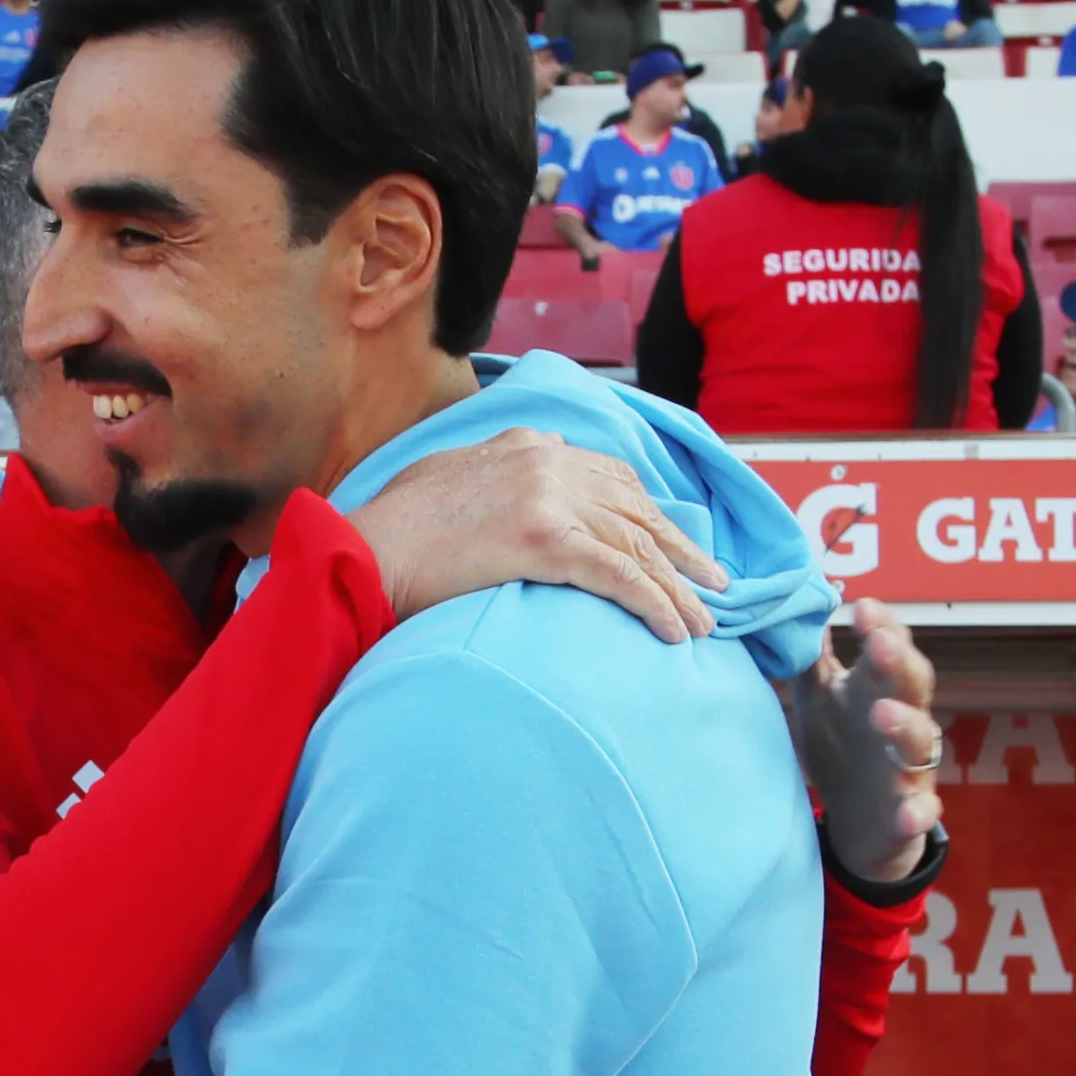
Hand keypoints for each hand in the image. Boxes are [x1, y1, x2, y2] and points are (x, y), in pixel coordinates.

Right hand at [348, 428, 724, 642]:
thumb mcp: (444, 479)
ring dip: (677, 588)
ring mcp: (548, 497)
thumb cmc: (388, 529)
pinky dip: (655, 604)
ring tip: (704, 623)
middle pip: (635, 508)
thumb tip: (515, 479)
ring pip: (636, 545)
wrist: (360, 550)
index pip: (609, 475)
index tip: (671, 544)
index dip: (648, 514)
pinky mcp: (546, 539)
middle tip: (714, 584)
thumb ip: (490, 474)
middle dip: (679, 549)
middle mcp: (546, 460)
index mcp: (526, 444)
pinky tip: (675, 631)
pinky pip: (619, 575)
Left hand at [790, 598, 945, 884]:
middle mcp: (902, 719)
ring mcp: (910, 766)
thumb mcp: (819, 696)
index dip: (881, 625)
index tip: (861, 606)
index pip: (889, 646)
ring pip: (918, 741)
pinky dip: (918, 812)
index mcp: (878, 687)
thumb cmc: (840, 742)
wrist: (857, 818)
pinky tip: (911, 814)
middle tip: (880, 643)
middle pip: (912, 683)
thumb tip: (800, 601)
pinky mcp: (910, 811)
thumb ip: (812, 654)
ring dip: (904, 725)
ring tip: (882, 714)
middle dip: (898, 661)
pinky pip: (921, 810)